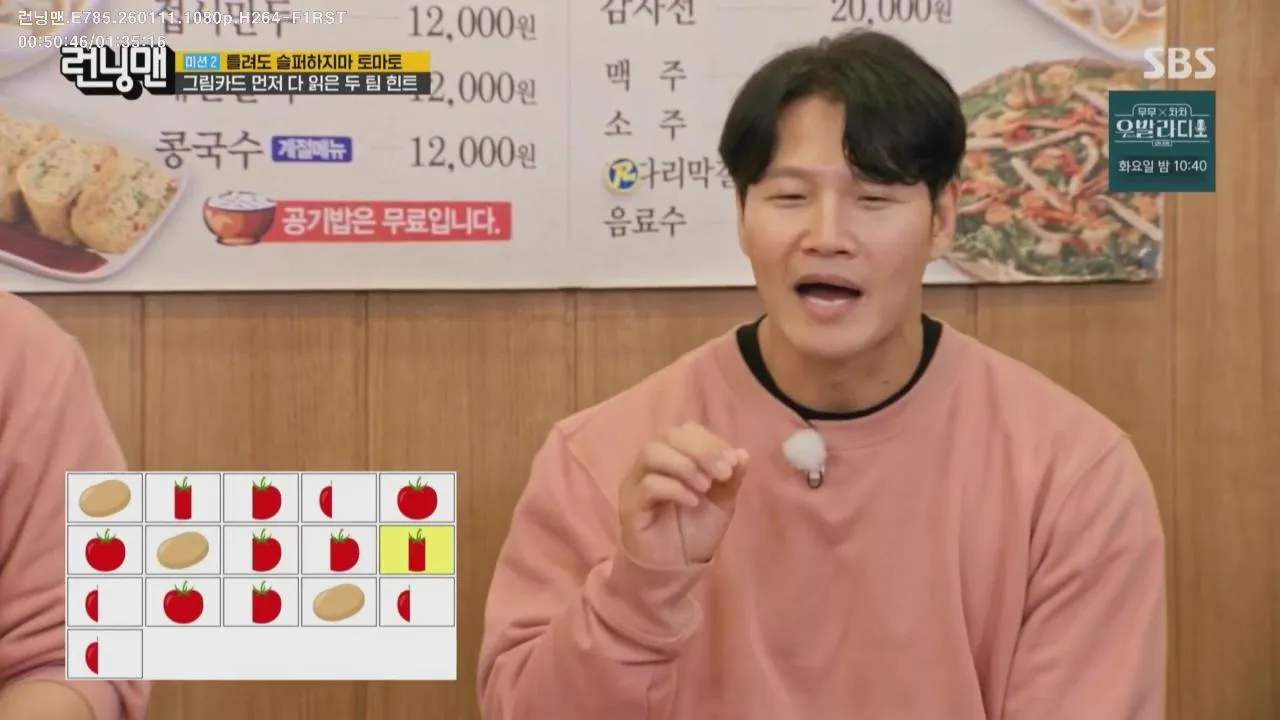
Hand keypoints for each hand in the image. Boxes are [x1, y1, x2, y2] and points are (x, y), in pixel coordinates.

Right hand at [618, 423, 748, 566]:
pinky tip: (693, 503)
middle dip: (701, 450)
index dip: (710, 441)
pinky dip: (674, 489)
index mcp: (674, 457)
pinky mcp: (630, 506)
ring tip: (705, 487)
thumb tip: (742, 453)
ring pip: (652, 453)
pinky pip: (647, 484)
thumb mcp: (722, 504)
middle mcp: (651, 464)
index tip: (733, 462)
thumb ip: (731, 479)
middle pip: (668, 435)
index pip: (686, 431)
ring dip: (684, 465)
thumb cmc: (695, 532)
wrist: (675, 569)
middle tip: (723, 473)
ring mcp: (636, 483)